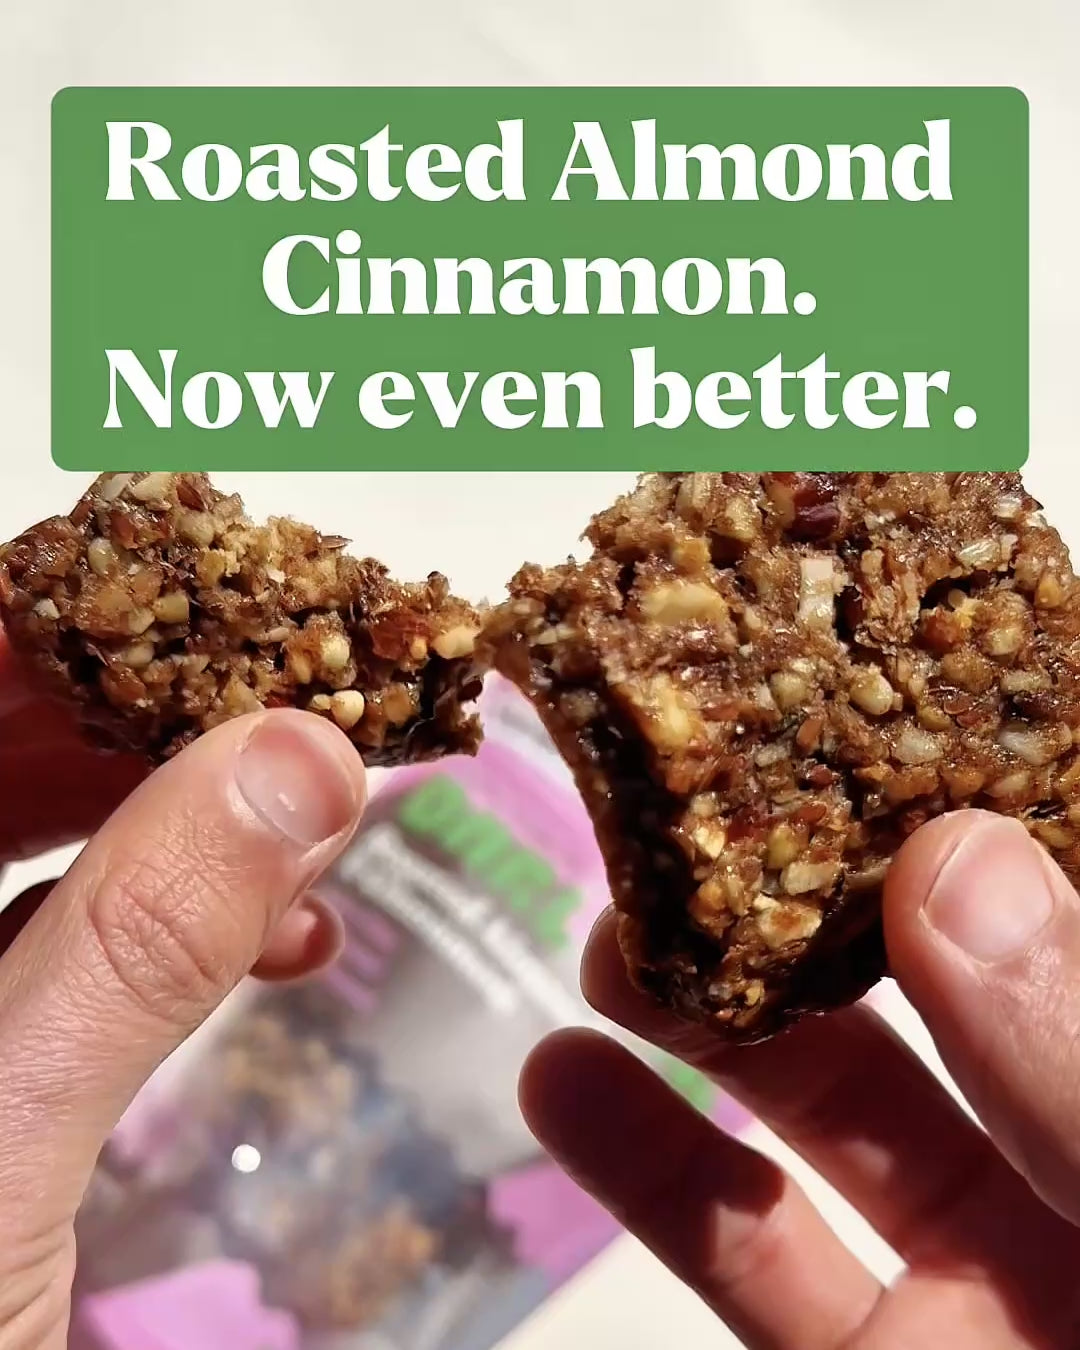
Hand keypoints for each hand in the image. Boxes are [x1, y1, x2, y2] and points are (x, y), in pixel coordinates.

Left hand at [0, 635, 365, 1347]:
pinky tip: (296, 931)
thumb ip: (135, 939)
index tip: (214, 567)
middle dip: (169, 706)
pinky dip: (195, 921)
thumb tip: (303, 749)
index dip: (57, 609)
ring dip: (201, 810)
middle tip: (315, 672)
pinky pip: (86, 940)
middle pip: (10, 748)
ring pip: (56, 838)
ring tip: (328, 791)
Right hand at [521, 811, 1079, 1348]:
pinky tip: (562, 1078)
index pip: (1044, 928)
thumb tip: (952, 854)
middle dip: (790, 918)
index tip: (838, 744)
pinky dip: (649, 1169)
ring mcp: (966, 1279)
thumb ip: (1069, 1055)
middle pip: (913, 1005)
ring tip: (604, 944)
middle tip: (690, 839)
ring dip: (698, 1024)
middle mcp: (1061, 1170)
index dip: (952, 833)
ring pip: (813, 1117)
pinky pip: (744, 1258)